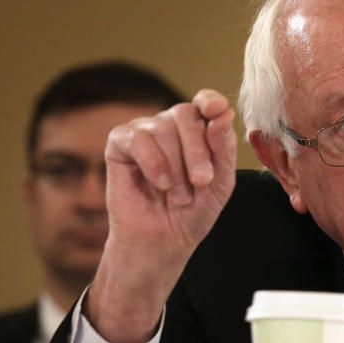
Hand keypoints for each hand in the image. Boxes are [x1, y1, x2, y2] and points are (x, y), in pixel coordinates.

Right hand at [86, 89, 236, 342]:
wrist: (162, 241)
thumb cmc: (192, 213)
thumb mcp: (220, 184)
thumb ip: (223, 148)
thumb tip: (224, 113)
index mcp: (198, 131)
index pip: (205, 102)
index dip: (210, 101)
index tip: (216, 110)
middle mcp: (171, 126)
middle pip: (185, 114)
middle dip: (196, 149)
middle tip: (202, 181)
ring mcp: (144, 132)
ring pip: (162, 127)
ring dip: (175, 165)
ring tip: (178, 195)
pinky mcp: (120, 144)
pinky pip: (137, 138)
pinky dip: (153, 162)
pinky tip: (160, 184)